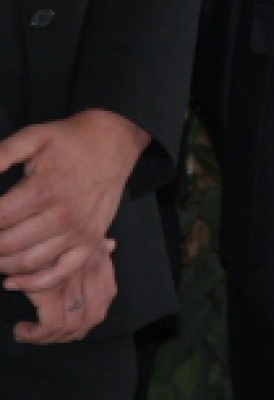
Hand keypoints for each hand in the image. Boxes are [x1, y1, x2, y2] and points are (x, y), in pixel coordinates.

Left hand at [0, 110, 149, 281]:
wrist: (115, 142)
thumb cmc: (71, 140)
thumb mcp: (34, 136)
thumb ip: (2, 154)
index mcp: (45, 189)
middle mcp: (63, 215)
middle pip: (8, 244)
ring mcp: (79, 231)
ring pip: (28, 262)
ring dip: (1, 263)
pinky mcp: (91, 241)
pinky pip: (61, 273)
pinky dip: (33, 284)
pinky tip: (11, 282)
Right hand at [13, 238, 117, 344]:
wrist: (21, 230)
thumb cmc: (42, 233)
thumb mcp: (73, 232)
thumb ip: (93, 243)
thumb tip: (111, 244)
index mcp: (98, 256)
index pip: (108, 295)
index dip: (92, 314)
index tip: (71, 322)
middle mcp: (89, 270)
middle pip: (93, 316)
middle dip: (72, 333)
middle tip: (50, 336)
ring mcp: (70, 281)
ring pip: (72, 326)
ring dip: (50, 338)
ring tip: (30, 334)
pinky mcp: (47, 290)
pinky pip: (51, 325)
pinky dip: (36, 335)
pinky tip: (22, 331)